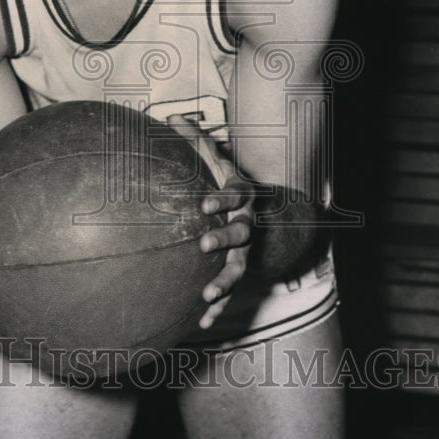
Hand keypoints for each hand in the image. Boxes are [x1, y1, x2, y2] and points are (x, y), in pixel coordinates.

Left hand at [167, 114, 254, 329]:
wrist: (267, 213)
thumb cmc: (229, 184)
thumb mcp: (217, 161)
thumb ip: (197, 141)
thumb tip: (172, 116)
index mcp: (244, 196)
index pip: (237, 194)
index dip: (223, 199)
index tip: (204, 204)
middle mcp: (249, 223)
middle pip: (242, 231)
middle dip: (225, 237)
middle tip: (204, 242)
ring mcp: (248, 250)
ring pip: (240, 266)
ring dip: (225, 281)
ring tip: (207, 293)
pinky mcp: (241, 269)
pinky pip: (232, 291)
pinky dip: (219, 306)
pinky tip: (201, 321)